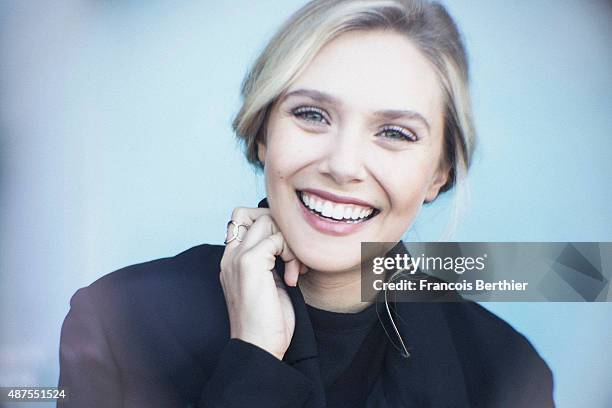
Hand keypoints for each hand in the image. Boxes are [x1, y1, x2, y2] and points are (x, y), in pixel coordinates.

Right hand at [219, 207, 305, 359]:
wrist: (259, 347)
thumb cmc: (268, 322)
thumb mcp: (270, 283)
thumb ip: (271, 260)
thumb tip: (290, 240)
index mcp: (231, 260)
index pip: (244, 217)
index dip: (271, 226)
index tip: (286, 254)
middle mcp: (230, 255)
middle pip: (256, 213)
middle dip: (283, 230)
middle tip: (294, 259)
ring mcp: (237, 257)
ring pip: (267, 220)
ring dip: (289, 241)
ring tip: (295, 269)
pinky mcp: (249, 263)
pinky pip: (277, 237)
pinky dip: (292, 253)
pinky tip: (293, 278)